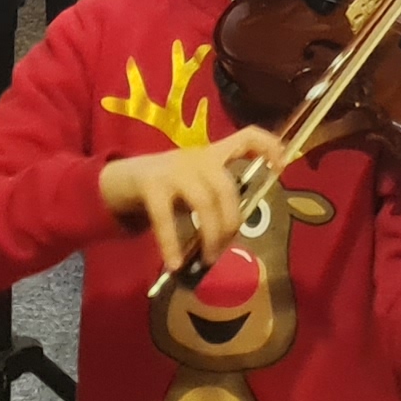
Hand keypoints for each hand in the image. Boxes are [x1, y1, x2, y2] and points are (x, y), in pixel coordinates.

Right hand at [101, 125, 287, 273]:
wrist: (117, 179)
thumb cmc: (165, 187)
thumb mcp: (194, 186)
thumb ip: (214, 202)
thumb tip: (229, 238)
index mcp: (212, 155)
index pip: (247, 137)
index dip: (269, 147)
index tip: (282, 167)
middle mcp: (196, 157)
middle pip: (227, 188)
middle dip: (231, 222)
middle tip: (225, 248)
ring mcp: (173, 170)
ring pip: (204, 202)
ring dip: (211, 234)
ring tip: (208, 259)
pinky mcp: (151, 186)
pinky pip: (167, 219)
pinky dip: (172, 244)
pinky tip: (175, 264)